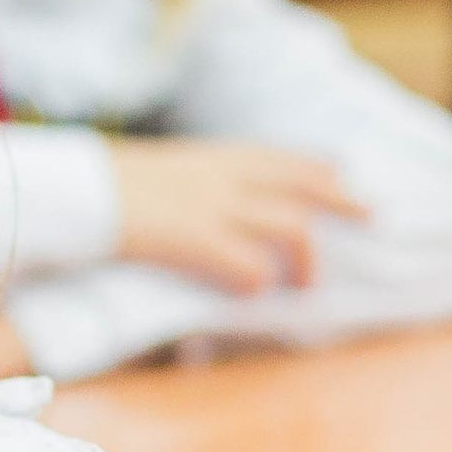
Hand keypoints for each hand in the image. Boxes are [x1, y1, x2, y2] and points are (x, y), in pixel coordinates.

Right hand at [107, 137, 367, 296]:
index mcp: (217, 157)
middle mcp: (227, 178)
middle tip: (371, 215)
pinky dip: (257, 283)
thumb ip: (193, 181)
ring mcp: (218, 208)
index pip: (284, 158)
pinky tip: (251, 295)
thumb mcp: (160, 169)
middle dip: (342, 201)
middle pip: (305, 187)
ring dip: (306, 260)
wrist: (79, 192)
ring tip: (307, 284)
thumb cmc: (108, 184)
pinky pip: (250, 266)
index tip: (343, 173)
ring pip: (292, 229)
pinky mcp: (201, 241)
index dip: (318, 167)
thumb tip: (206, 198)